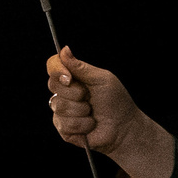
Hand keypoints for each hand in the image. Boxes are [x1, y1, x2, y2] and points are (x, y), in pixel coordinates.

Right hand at [46, 48, 173, 177]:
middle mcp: (64, 93)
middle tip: (90, 97)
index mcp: (73, 79)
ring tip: (92, 113)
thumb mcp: (101, 79)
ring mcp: (61, 111)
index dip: (57, 70)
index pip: (53, 67)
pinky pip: (65, 123)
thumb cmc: (116, 102)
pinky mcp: (63, 128)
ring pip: (59, 106)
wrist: (124, 128)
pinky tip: (90, 125)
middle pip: (53, 85)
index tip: (69, 77)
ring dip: (82, 111)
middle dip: (76, 92)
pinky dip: (83, 124)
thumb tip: (63, 49)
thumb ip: (80, 66)